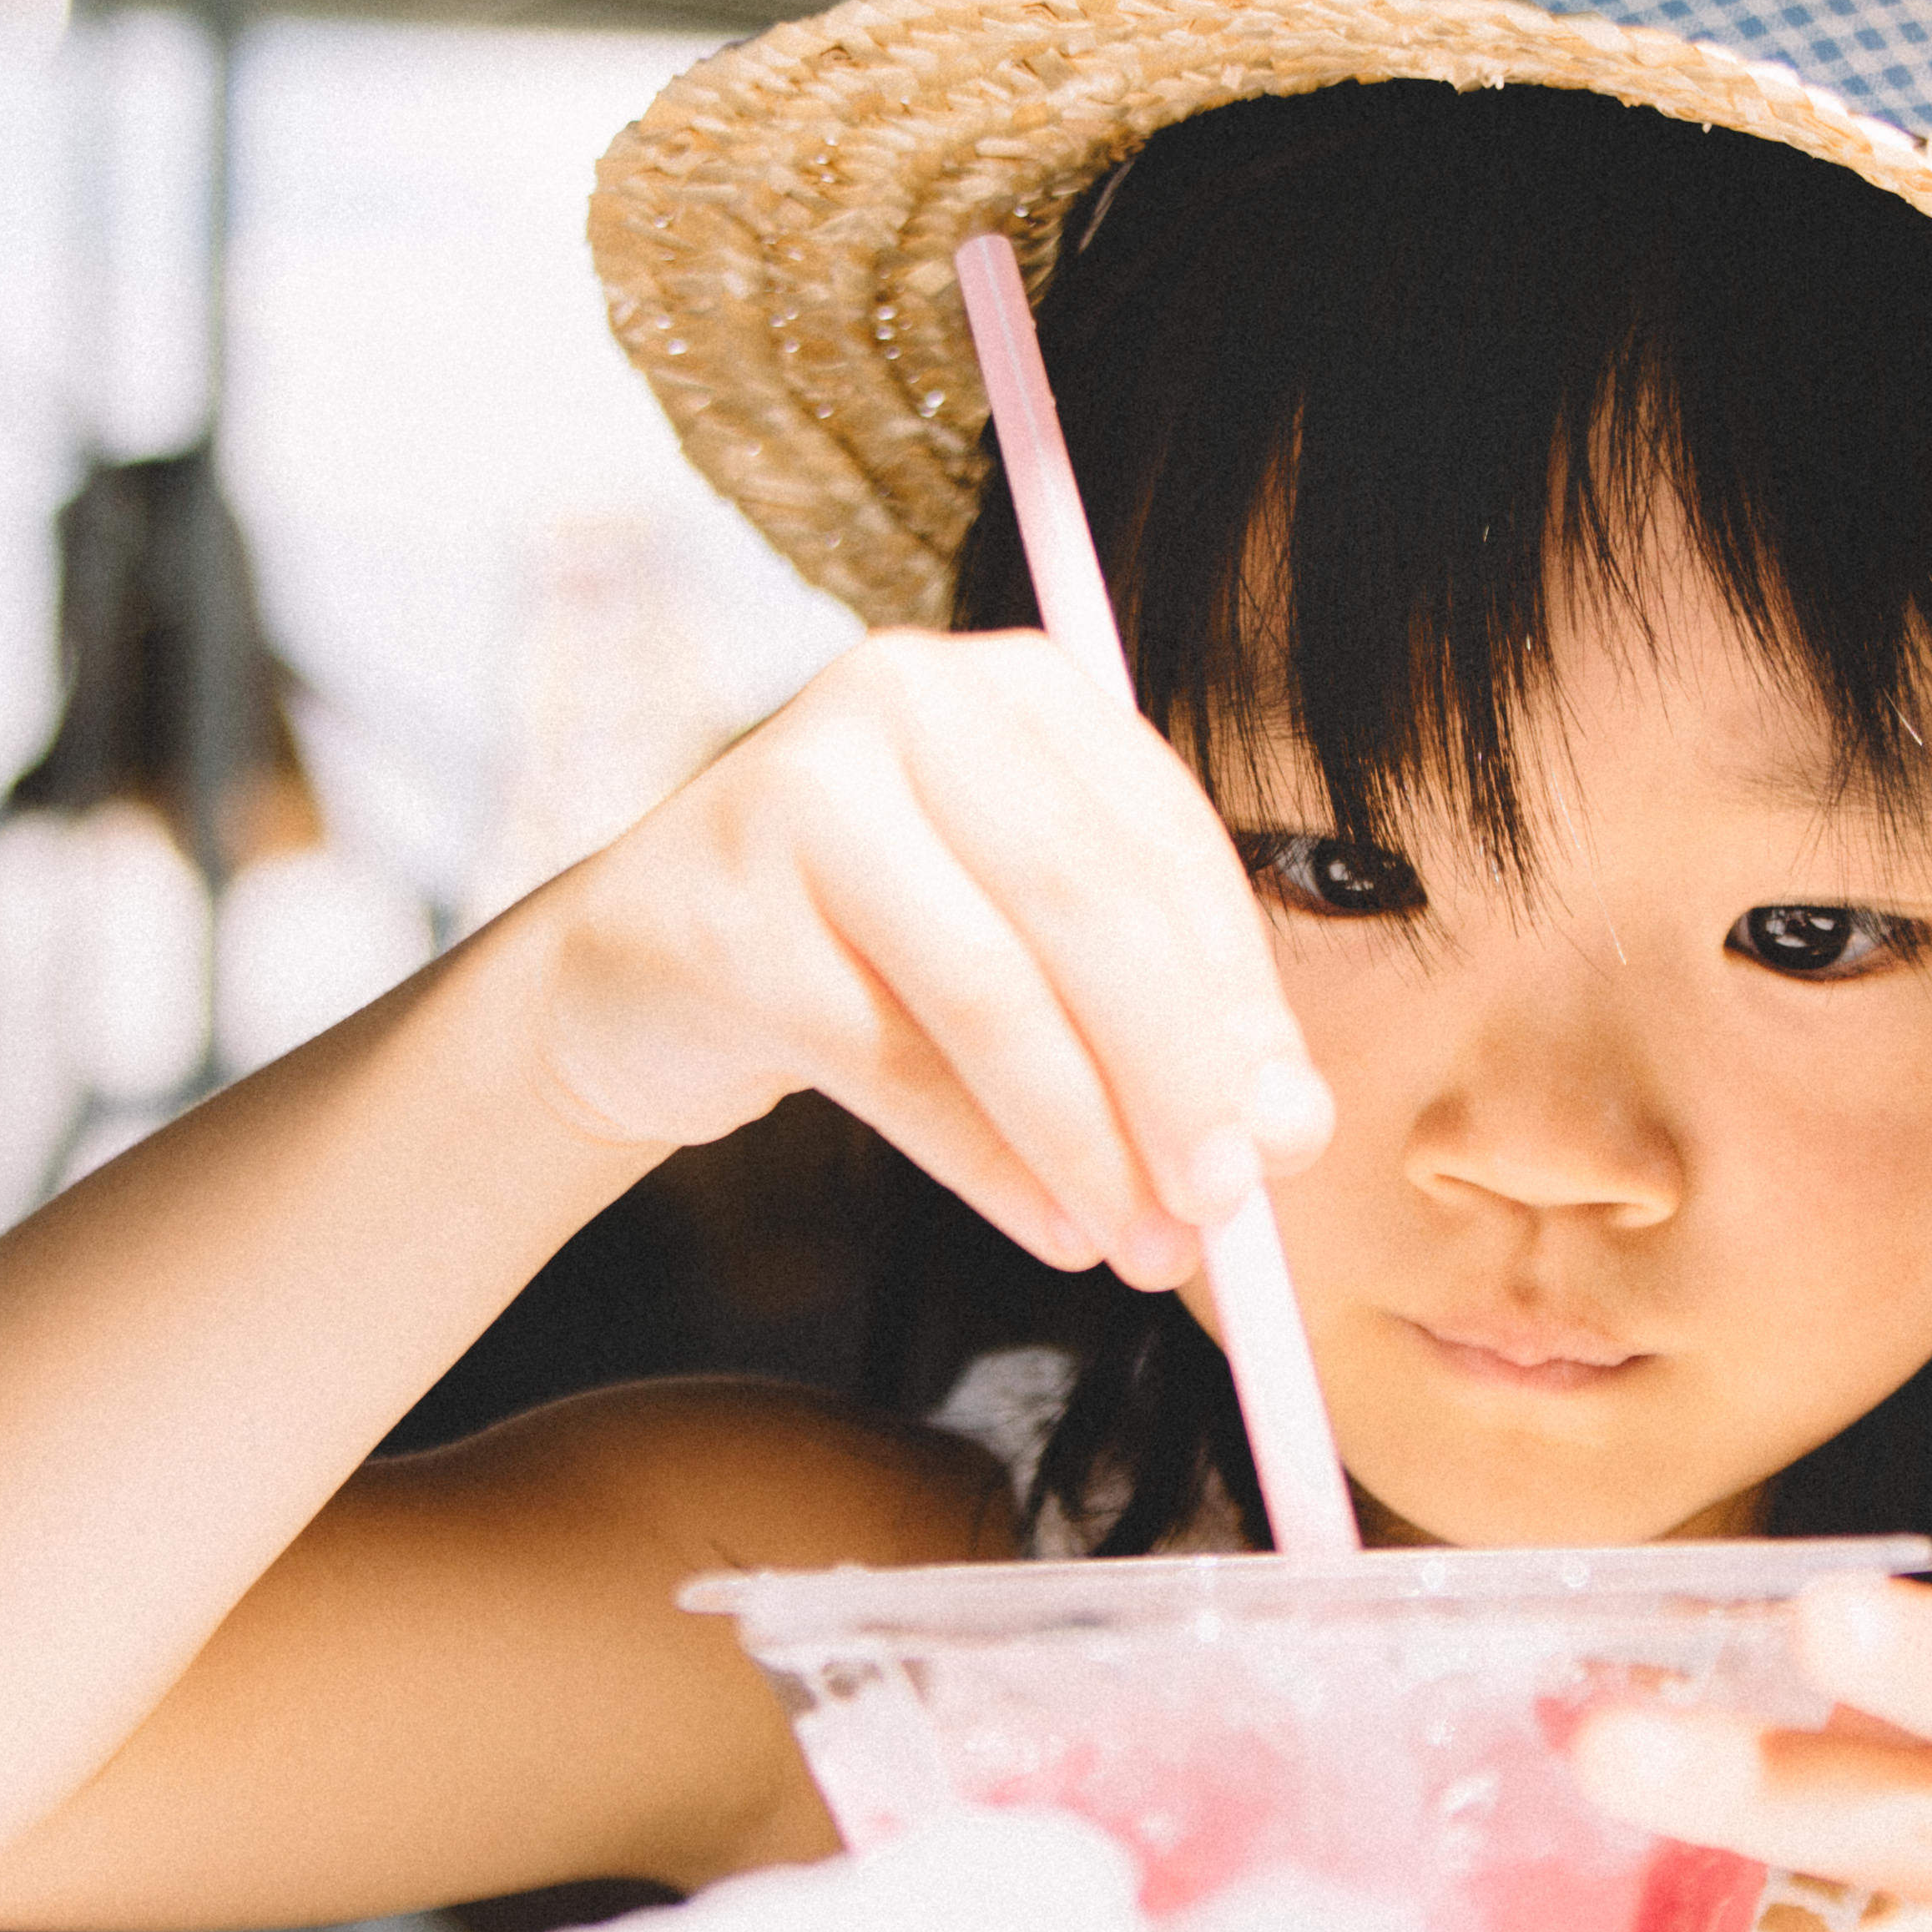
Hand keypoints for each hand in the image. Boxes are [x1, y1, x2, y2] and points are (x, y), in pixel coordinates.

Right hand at [519, 629, 1332, 1290]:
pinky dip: (990, 1164)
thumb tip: (1288, 1132)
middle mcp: (911, 699)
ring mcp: (803, 792)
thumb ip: (1164, 1020)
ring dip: (1087, 1138)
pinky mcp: (729, 912)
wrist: (641, 972)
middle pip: (1090, 907)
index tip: (1291, 1132)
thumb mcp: (1032, 948)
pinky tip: (1049, 1227)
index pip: (1167, 847)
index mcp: (1020, 686)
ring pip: (992, 989)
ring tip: (1140, 1244)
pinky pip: (894, 1063)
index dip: (1241, 1001)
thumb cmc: (875, 949)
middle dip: (1177, 1075)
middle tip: (1229, 1205)